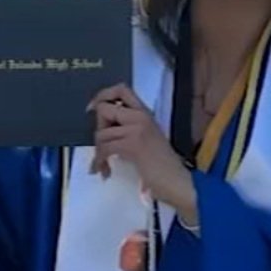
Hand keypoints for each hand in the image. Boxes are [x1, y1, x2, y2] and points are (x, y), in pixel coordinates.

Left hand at [87, 84, 194, 213]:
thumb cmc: (163, 166)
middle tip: (102, 148)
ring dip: (98, 152)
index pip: (121, 89)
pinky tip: (104, 171)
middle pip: (104, 109)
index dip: (102, 95)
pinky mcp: (133, 144)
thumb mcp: (146, 138)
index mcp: (145, 113)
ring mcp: (137, 129)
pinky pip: (105, 148)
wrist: (177, 180)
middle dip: (98, 130)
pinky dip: (100, 161)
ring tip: (103, 167)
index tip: (92, 108)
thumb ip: (128, 127)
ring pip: (101, 132)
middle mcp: (140, 116)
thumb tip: (102, 126)